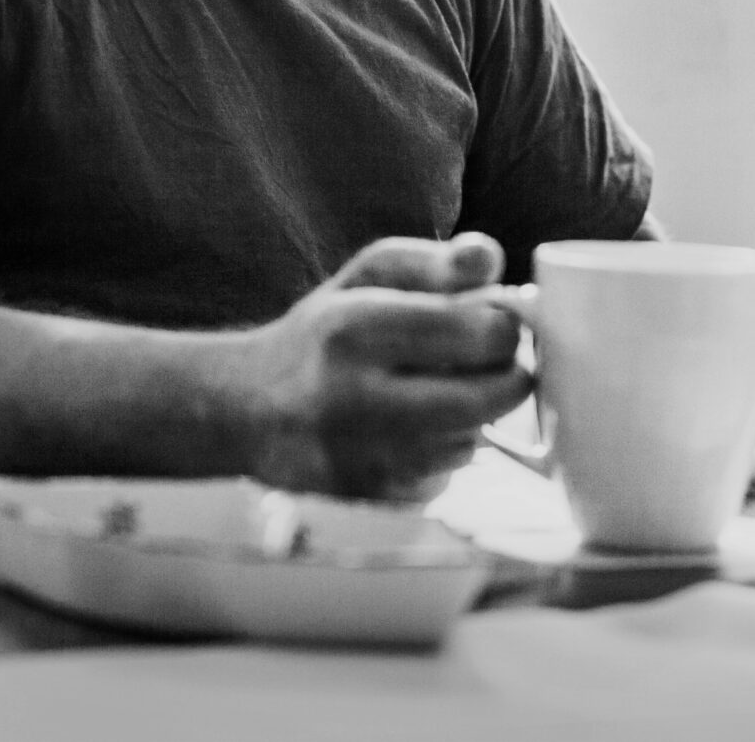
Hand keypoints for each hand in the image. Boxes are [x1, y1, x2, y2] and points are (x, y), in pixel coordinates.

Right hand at [226, 233, 531, 499]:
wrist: (248, 412)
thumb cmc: (322, 334)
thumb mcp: (368, 276)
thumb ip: (435, 262)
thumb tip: (491, 258)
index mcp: (355, 330)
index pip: (481, 333)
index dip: (503, 324)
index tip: (490, 318)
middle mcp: (357, 399)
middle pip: (492, 396)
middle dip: (505, 372)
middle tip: (485, 357)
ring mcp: (367, 458)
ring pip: (476, 436)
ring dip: (473, 413)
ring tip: (430, 389)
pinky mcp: (377, 497)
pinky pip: (450, 472)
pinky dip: (445, 448)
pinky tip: (409, 428)